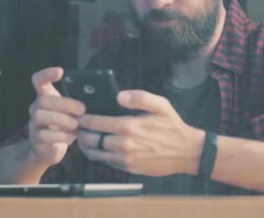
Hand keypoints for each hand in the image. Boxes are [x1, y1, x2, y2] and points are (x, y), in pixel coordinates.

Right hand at [28, 67, 85, 166]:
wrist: (52, 149)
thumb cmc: (67, 125)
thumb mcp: (73, 112)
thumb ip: (79, 103)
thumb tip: (97, 98)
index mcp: (45, 97)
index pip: (39, 80)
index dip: (47, 74)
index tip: (61, 72)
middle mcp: (36, 108)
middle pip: (43, 100)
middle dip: (65, 104)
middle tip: (82, 110)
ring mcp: (33, 124)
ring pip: (41, 116)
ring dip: (62, 120)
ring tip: (76, 124)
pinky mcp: (35, 139)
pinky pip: (44, 135)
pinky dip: (60, 135)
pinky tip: (71, 136)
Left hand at [77, 90, 204, 176]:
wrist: (186, 152)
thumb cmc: (172, 126)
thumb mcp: (161, 105)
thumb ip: (139, 97)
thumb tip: (119, 95)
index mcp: (128, 125)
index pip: (95, 122)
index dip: (83, 118)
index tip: (78, 114)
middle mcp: (123, 143)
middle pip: (91, 139)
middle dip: (81, 132)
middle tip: (76, 126)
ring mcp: (125, 158)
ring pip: (95, 153)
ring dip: (86, 145)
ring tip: (83, 138)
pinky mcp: (128, 167)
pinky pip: (106, 162)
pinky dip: (98, 155)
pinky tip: (97, 148)